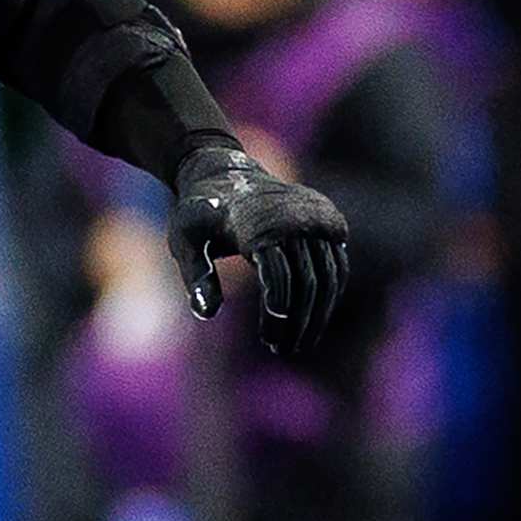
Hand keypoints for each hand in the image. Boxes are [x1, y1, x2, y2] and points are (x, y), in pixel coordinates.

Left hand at [167, 142, 348, 356]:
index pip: (278, 279)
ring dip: (319, 315)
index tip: (269, 341)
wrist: (224, 170)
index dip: (277, 315)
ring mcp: (315, 217)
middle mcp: (294, 219)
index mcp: (259, 225)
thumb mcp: (183, 239)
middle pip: (308, 282)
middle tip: (283, 350)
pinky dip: (330, 294)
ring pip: (329, 276)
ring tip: (299, 343)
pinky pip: (337, 263)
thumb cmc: (199, 211)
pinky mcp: (327, 220)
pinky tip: (314, 319)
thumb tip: (208, 314)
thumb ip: (196, 275)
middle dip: (298, 323)